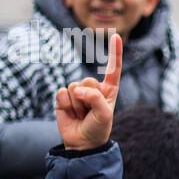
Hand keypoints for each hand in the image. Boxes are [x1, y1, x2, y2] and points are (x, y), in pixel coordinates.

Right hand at [55, 33, 120, 150]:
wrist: (81, 143)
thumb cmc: (98, 128)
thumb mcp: (104, 115)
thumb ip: (95, 99)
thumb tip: (78, 89)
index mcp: (109, 90)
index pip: (112, 69)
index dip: (115, 52)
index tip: (116, 35)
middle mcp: (93, 88)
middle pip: (88, 80)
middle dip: (88, 97)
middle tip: (89, 112)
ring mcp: (77, 92)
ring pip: (74, 87)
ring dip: (77, 104)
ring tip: (81, 114)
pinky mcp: (63, 97)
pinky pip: (62, 93)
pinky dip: (66, 105)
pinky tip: (71, 113)